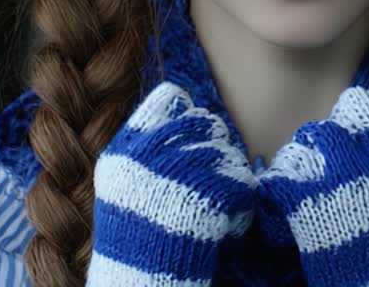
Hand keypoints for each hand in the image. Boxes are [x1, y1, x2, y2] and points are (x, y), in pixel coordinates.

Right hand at [89, 82, 255, 284]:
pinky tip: (227, 228)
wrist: (140, 285)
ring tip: (217, 209)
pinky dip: (242, 208)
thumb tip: (187, 108)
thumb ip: (148, 148)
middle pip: (206, 123)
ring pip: (229, 153)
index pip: (168, 100)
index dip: (188, 115)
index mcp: (125, 151)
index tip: (195, 138)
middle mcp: (148, 157)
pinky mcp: (208, 197)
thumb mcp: (124, 187)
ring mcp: (178, 175)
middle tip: (213, 178)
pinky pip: (243, 184)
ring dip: (231, 179)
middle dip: (216, 146)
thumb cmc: (136, 242)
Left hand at [257, 86, 368, 285]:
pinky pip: (279, 174)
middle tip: (334, 162)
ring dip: (307, 158)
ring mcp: (334, 167)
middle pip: (339, 114)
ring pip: (307, 138)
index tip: (358, 134)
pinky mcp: (303, 194)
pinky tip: (288, 204)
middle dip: (335, 135)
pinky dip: (280, 188)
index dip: (363, 117)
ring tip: (313, 185)